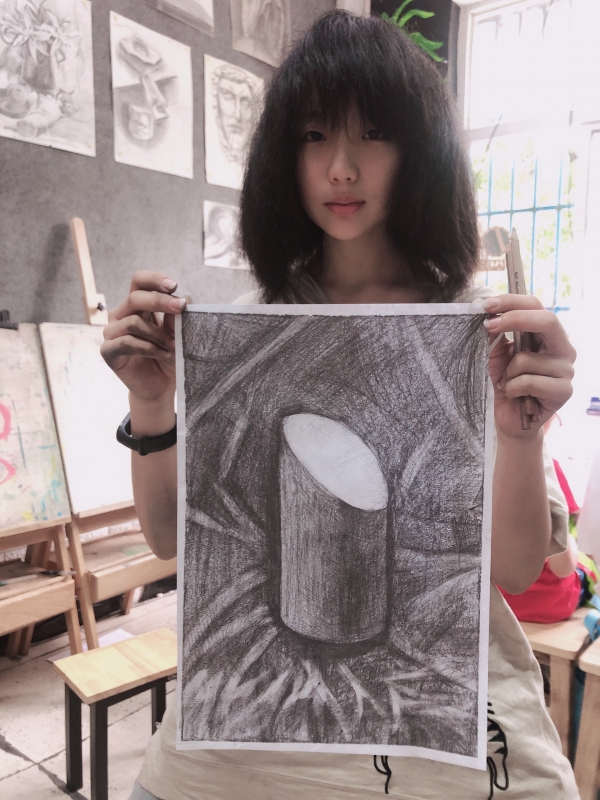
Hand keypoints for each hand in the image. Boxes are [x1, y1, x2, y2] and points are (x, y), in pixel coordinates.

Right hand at [100, 271, 186, 403]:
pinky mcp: (108, 351)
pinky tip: (163, 354)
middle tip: (181, 307)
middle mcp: (121, 315)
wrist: (160, 386)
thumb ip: (177, 318)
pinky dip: (148, 347)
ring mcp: (112, 333)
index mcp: (137, 306)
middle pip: (135, 297)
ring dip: (158, 333)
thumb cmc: (168, 356)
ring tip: (173, 346)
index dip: (154, 279)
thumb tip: (184, 299)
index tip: (174, 285)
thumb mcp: (177, 335)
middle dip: (160, 301)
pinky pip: (126, 343)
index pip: (139, 282)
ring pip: (132, 322)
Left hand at [482, 294, 574, 438]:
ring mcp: (566, 370)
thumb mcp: (496, 355)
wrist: (510, 419)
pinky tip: (514, 395)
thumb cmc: (506, 383)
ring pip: (527, 358)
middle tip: (488, 325)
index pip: (536, 306)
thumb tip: (486, 312)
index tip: (485, 306)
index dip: (511, 302)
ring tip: (508, 383)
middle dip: (515, 319)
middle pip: (547, 320)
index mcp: (548, 335)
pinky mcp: (563, 391)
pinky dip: (512, 388)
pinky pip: (528, 381)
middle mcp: (563, 348)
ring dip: (507, 372)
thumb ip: (495, 334)